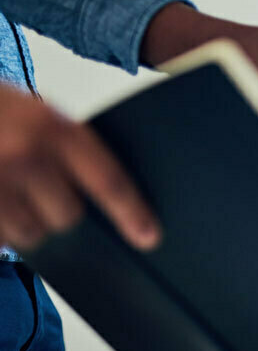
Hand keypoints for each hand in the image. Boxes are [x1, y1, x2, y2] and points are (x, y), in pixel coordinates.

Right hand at [0, 85, 158, 251]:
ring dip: (23, 225)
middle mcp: (22, 155)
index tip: (149, 237)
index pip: (108, 181)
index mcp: (50, 127)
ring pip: (28, 235)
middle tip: (42, 194)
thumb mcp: (31, 113)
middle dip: (61, 214)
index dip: (132, 213)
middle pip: (68, 217)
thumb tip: (104, 200)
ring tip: (6, 191)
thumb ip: (65, 146)